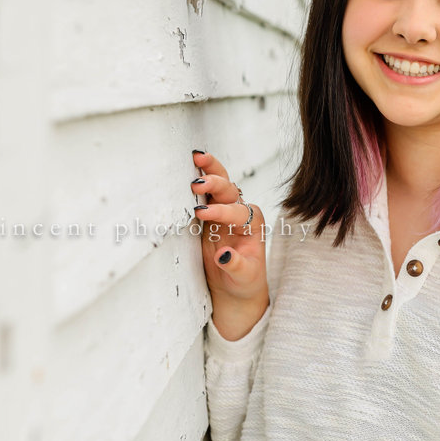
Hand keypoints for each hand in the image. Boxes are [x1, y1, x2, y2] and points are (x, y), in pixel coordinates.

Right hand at [191, 150, 269, 338]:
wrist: (237, 284)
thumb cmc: (244, 279)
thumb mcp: (244, 276)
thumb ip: (236, 265)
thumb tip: (224, 256)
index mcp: (253, 223)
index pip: (237, 212)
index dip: (220, 211)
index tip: (201, 213)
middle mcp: (241, 212)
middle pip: (230, 190)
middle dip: (216, 182)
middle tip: (198, 182)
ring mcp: (223, 211)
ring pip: (218, 185)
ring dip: (208, 170)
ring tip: (196, 157)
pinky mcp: (208, 215)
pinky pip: (203, 194)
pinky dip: (196, 180)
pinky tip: (186, 168)